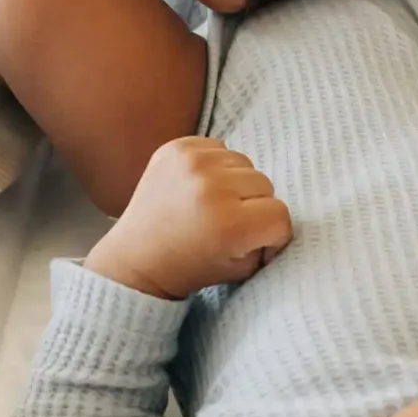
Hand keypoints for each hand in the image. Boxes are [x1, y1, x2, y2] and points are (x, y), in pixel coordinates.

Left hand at [87, 138, 293, 298]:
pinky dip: (215, 166)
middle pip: (265, 184)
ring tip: (213, 203)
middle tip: (231, 224)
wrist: (137, 257)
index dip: (273, 234)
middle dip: (255, 207)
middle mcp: (212, 188)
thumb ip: (266, 240)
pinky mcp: (175, 148)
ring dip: (236, 183)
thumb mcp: (242, 268)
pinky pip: (218, 147)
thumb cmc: (191, 266)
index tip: (256, 243)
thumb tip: (277, 215)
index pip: (280, 215)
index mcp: (231, 224)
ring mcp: (192, 162)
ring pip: (244, 163)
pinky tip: (198, 187)